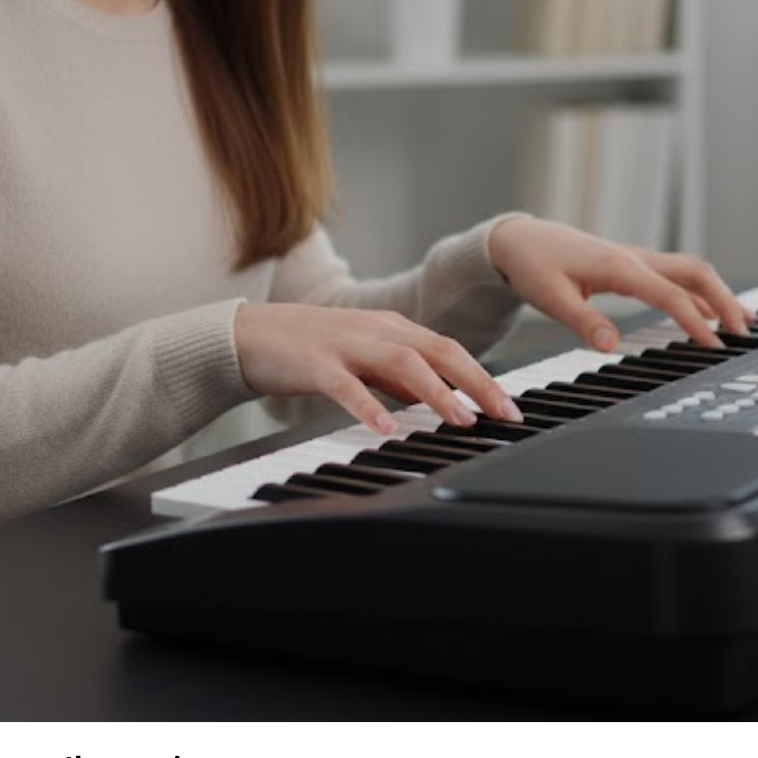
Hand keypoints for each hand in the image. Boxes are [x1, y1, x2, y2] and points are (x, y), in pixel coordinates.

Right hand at [234, 303, 523, 434]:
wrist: (248, 334)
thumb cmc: (309, 349)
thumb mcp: (363, 358)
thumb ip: (396, 376)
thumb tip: (433, 399)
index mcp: (392, 329)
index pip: (449, 349)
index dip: (483, 376)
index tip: (508, 406)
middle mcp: (376, 331)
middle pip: (438, 350)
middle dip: (477, 382)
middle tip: (503, 414)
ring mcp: (347, 345)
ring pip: (402, 362)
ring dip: (436, 392)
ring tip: (460, 420)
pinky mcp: (315, 364)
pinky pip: (347, 387)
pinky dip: (370, 407)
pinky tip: (388, 428)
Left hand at [488, 217, 755, 350]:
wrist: (520, 239)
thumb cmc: (533, 265)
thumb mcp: (550, 298)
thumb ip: (582, 321)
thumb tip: (611, 345)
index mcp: (619, 267)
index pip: (670, 295)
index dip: (695, 321)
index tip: (714, 347)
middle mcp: (634, 258)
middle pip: (694, 273)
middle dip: (725, 300)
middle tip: (744, 333)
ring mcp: (635, 259)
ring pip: (689, 271)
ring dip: (718, 293)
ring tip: (743, 321)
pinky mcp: (630, 264)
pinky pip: (674, 275)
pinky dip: (698, 291)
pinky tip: (708, 310)